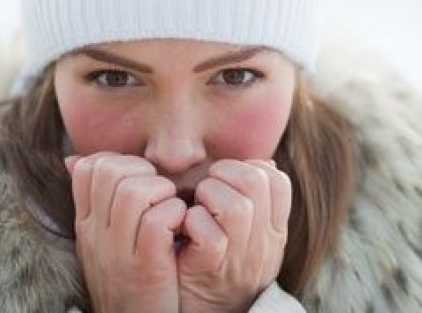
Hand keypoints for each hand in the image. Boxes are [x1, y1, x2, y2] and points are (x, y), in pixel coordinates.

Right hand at [65, 153, 185, 312]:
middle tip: (158, 191)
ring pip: (134, 191)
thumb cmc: (128, 279)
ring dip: (162, 190)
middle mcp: (96, 233)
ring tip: (170, 207)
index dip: (119, 160)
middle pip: (110, 170)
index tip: (139, 178)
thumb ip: (96, 202)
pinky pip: (156, 221)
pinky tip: (179, 227)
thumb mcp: (101, 240)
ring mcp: (117, 251)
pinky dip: (174, 213)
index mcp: (86, 223)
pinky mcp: (145, 268)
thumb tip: (74, 159)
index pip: (89, 167)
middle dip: (142, 170)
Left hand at [177, 159, 291, 312]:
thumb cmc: (221, 263)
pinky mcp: (212, 268)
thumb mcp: (250, 235)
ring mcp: (240, 259)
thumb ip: (258, 203)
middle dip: (225, 172)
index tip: (228, 180)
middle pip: (255, 182)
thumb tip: (264, 164)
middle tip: (208, 187)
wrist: (206, 312)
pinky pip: (209, 234)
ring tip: (197, 205)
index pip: (277, 181)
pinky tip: (186, 225)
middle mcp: (264, 245)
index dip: (249, 168)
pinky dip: (193, 220)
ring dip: (207, 194)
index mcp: (275, 231)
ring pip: (236, 206)